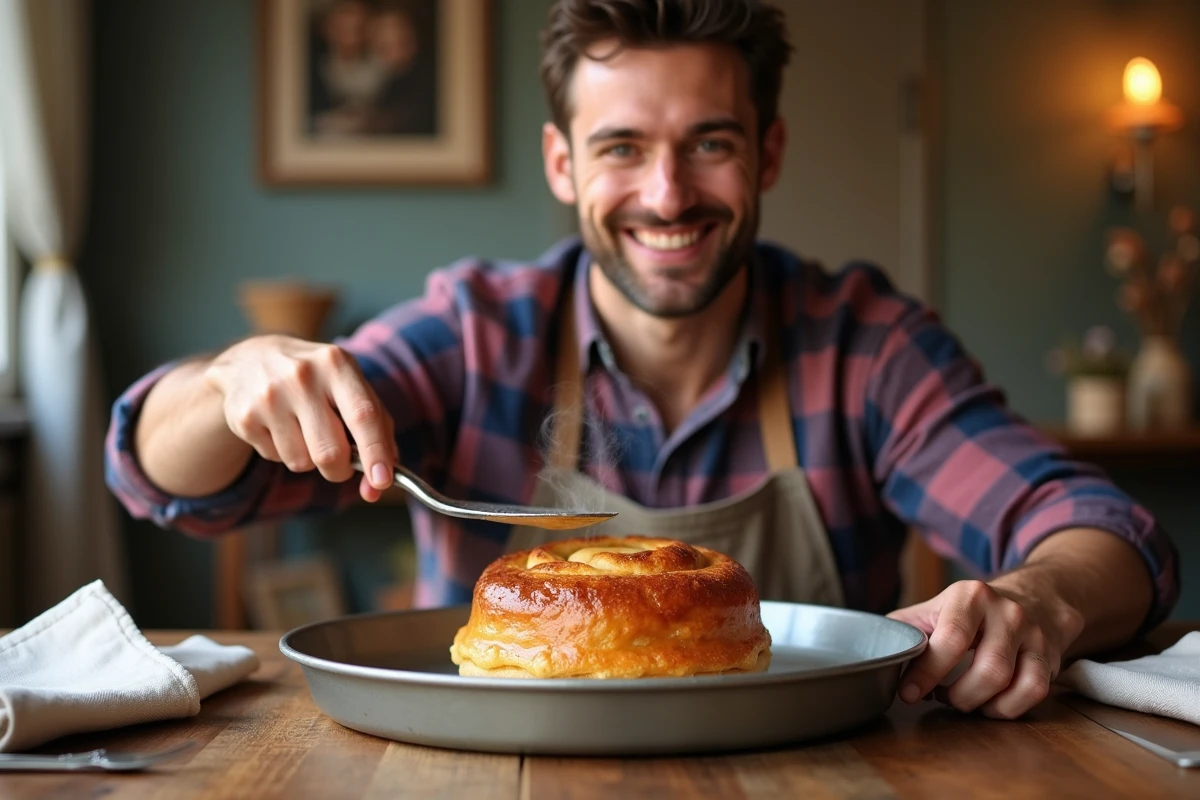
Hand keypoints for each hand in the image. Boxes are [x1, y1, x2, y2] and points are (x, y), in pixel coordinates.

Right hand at [205, 335, 397, 501]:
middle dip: (340, 470)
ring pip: (301, 462)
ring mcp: (269, 395)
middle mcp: (301, 375)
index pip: (363, 415)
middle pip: (331, 451)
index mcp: (336, 363)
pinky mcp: (243, 415)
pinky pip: (275, 458)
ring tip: (302, 430)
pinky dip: (283, 453)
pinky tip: (279, 426)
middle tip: (339, 465)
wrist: (251, 358)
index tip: (382, 480)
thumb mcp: (352, 388)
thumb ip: (378, 433)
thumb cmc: (318, 381)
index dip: (375, 452)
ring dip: (309, 459)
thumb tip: (378, 486)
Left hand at [887, 580, 1083, 718]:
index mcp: (969, 596)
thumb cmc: (968, 612)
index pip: (951, 640)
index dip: (927, 673)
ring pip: (1012, 685)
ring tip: (962, 699)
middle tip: (942, 697)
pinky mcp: (1049, 655)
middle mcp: (1006, 611)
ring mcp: (1033, 633)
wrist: (1031, 597)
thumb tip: (876, 656)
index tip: (909, 694)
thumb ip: (904, 630)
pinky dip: (1008, 708)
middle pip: (988, 670)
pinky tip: (990, 703)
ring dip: (981, 704)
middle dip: (958, 696)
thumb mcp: (933, 609)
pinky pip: (1034, 693)